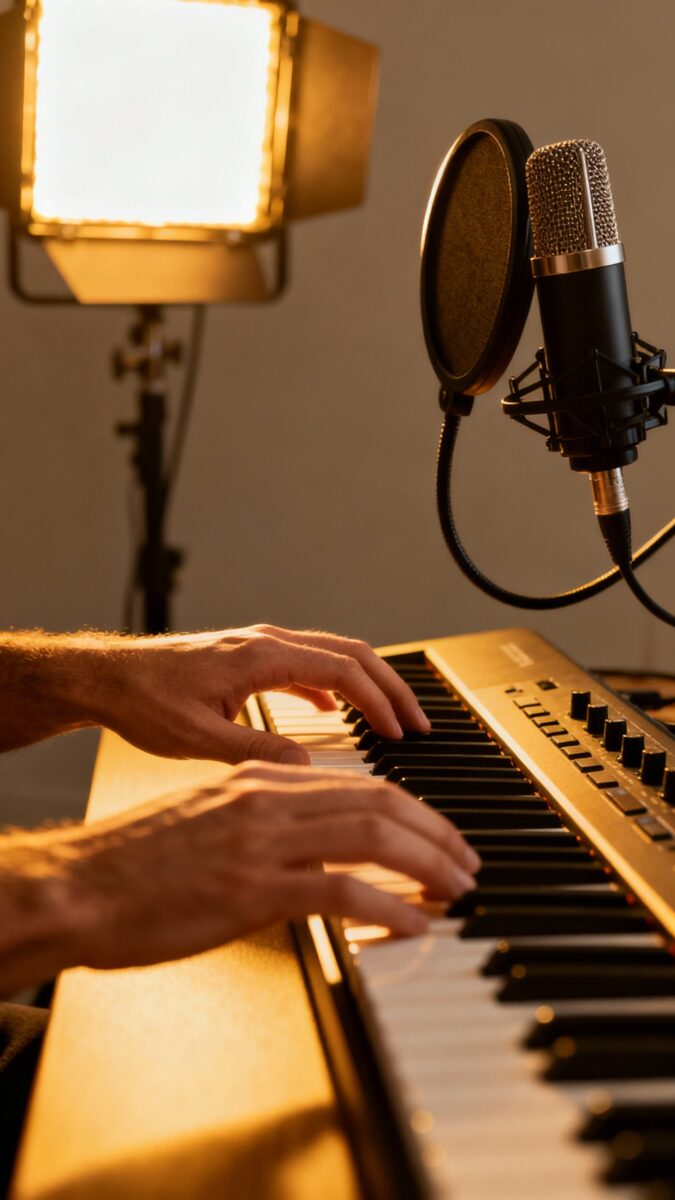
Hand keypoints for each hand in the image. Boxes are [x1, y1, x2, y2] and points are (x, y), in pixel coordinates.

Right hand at [64, 763, 480, 970]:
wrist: (81, 885)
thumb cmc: (138, 860)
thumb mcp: (210, 820)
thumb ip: (265, 820)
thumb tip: (316, 844)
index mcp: (260, 778)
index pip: (359, 783)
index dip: (413, 810)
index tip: (440, 836)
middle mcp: (268, 800)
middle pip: (379, 801)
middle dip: (436, 832)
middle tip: (465, 862)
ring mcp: (261, 843)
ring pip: (371, 836)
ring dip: (426, 863)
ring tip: (455, 889)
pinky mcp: (251, 891)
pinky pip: (342, 893)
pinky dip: (389, 907)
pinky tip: (412, 924)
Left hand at [90, 624, 429, 764]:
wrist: (107, 677)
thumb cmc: (144, 702)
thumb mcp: (199, 738)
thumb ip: (256, 752)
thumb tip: (306, 767)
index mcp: (260, 657)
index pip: (341, 670)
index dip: (379, 701)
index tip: (402, 733)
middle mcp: (265, 642)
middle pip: (350, 653)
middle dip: (389, 688)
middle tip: (418, 724)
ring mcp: (259, 646)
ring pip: (332, 654)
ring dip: (367, 684)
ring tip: (391, 718)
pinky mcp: (249, 657)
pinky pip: (307, 663)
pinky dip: (334, 684)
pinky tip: (336, 710)